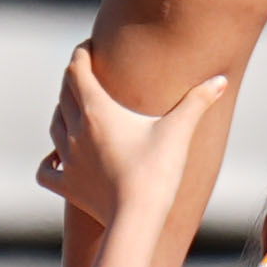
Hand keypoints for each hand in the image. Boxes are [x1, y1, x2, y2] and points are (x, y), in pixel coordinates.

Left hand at [41, 45, 231, 266]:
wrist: (135, 218)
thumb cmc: (157, 171)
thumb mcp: (179, 131)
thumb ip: (199, 101)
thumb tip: (221, 80)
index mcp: (97, 110)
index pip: (77, 70)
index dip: (81, 55)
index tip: (89, 47)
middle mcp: (75, 130)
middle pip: (63, 94)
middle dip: (73, 80)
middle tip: (85, 74)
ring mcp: (68, 159)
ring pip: (54, 127)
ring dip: (62, 113)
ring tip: (75, 110)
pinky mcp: (66, 186)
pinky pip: (45, 170)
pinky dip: (48, 161)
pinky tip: (58, 158)